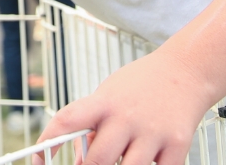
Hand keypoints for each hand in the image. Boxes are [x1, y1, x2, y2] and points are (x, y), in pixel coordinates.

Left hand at [35, 51, 214, 164]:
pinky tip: (147, 159)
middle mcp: (127, 117)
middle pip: (98, 160)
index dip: (47, 142)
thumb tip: (81, 161)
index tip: (39, 159)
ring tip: (122, 158)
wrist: (186, 70)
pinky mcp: (177, 145)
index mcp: (105, 102)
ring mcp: (153, 132)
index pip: (67, 120)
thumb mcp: (109, 95)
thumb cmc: (140, 85)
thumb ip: (92, 126)